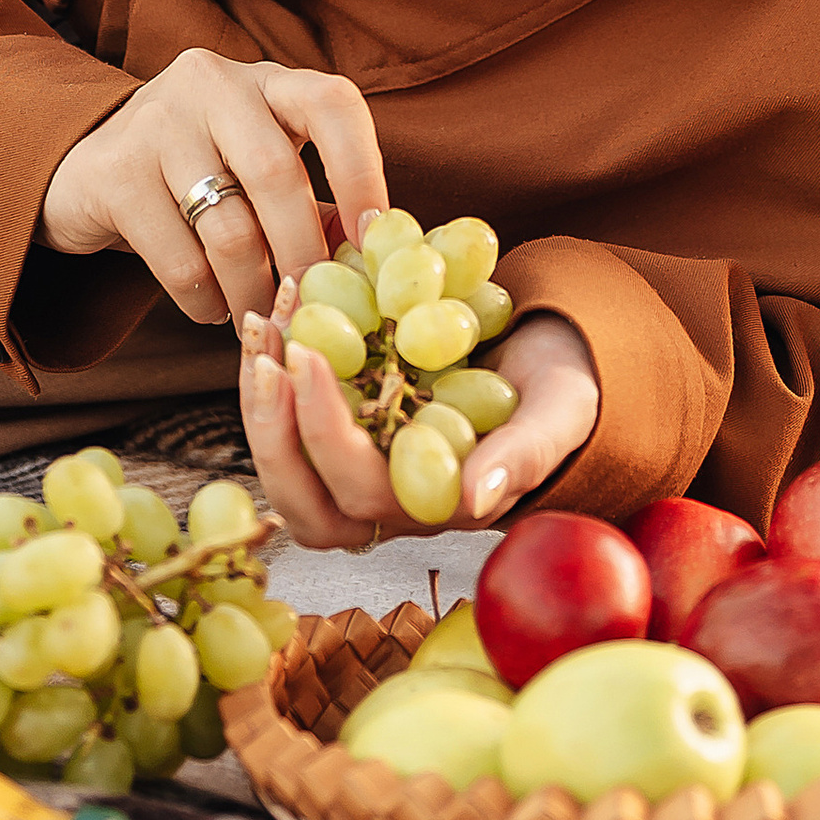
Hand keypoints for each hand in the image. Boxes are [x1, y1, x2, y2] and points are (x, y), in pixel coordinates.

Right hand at [40, 48, 384, 334]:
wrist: (85, 173)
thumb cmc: (196, 176)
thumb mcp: (256, 172)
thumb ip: (312, 205)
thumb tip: (366, 257)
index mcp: (266, 80)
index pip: (331, 103)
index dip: (361, 169)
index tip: (373, 234)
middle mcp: (213, 84)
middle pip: (278, 174)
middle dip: (302, 252)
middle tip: (309, 302)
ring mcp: (157, 121)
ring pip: (229, 227)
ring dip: (253, 289)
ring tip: (259, 313)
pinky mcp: (114, 172)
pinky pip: (179, 259)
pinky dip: (205, 299)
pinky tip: (211, 307)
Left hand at [241, 305, 601, 551]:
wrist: (552, 362)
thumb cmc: (559, 392)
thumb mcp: (559, 413)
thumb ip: (524, 454)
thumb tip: (475, 496)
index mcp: (433, 507)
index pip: (358, 490)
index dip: (322, 430)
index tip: (307, 354)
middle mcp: (385, 502)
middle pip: (302, 496)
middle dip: (271, 424)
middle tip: (267, 347)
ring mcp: (359, 468)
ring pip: (285, 466)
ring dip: (260, 399)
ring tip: (263, 324)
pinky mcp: (344, 430)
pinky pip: (287, 421)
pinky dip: (271, 371)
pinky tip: (273, 312)